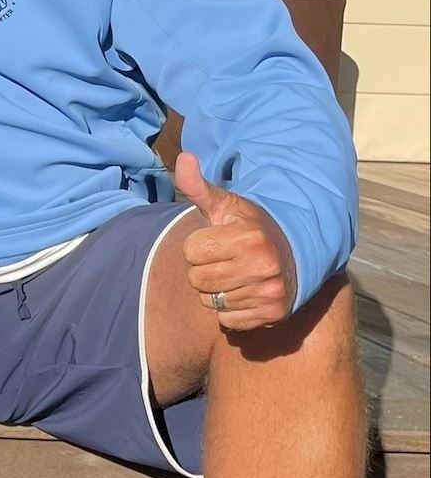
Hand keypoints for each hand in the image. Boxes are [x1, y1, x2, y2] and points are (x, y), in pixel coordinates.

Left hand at [174, 152, 296, 330]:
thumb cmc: (249, 228)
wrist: (294, 254)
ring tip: (237, 275)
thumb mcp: (226, 205)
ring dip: (217, 291)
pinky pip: (227, 320)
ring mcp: (269, 292)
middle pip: (197, 279)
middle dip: (205, 270)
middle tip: (227, 260)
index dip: (198, 246)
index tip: (218, 241)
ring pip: (210, 301)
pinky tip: (246, 293)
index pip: (191, 251)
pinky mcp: (272, 314)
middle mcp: (262, 265)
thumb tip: (183, 157)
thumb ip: (198, 186)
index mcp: (247, 237)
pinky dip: (231, 311)